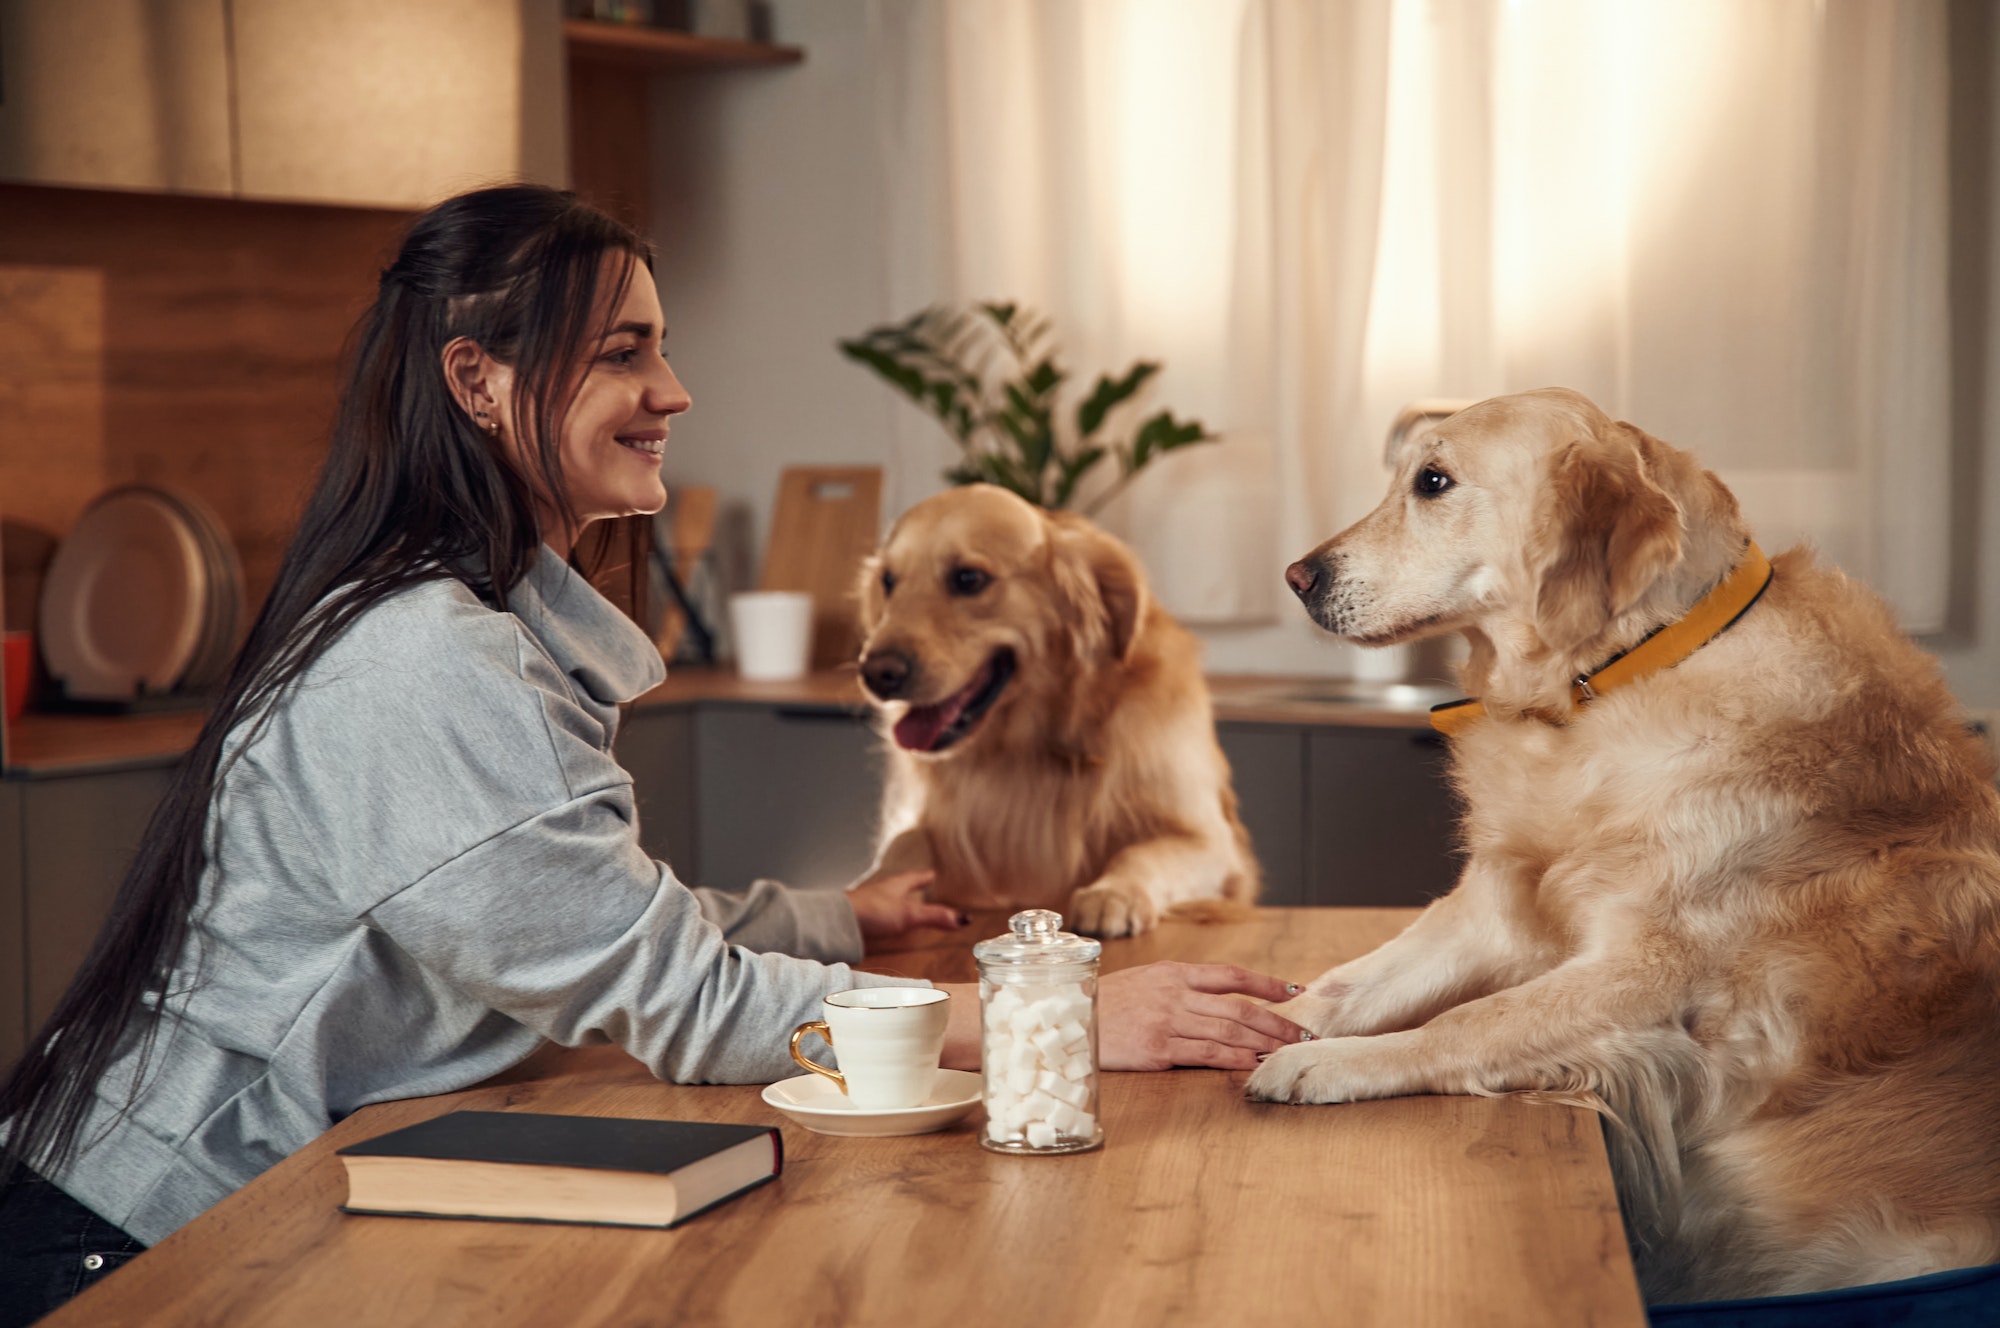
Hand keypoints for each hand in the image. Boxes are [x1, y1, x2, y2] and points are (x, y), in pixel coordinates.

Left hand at [845, 870, 967, 940]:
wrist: (839, 920)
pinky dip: (885, 915)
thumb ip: (935, 917)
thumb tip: (963, 918)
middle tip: (920, 884)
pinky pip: (878, 913)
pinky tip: (883, 923)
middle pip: (901, 886)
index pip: (916, 877)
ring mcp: (871, 903)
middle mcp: (884, 891)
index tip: (933, 874)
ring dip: (898, 900)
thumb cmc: (872, 911)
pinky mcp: (861, 917)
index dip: (925, 877)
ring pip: (889, 898)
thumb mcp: (910, 914)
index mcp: (898, 885)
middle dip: (911, 886)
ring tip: (904, 903)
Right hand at [1097, 962, 1310, 1070]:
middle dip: (1277, 1022)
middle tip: (1305, 1033)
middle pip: (1239, 1009)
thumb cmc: (1102, 1005)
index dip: (1267, 984)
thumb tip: (1216, 1000)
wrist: (1063, 1022)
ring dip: (1265, 1043)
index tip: (1295, 991)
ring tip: (1290, 1052)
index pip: (1231, 975)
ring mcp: (1167, 1022)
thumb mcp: (1142, 982)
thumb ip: (1178, 987)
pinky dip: (1236, 1060)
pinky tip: (1256, 1065)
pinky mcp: (1158, 1050)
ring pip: (1230, 1032)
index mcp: (1173, 973)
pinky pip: (1208, 1055)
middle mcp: (1175, 994)